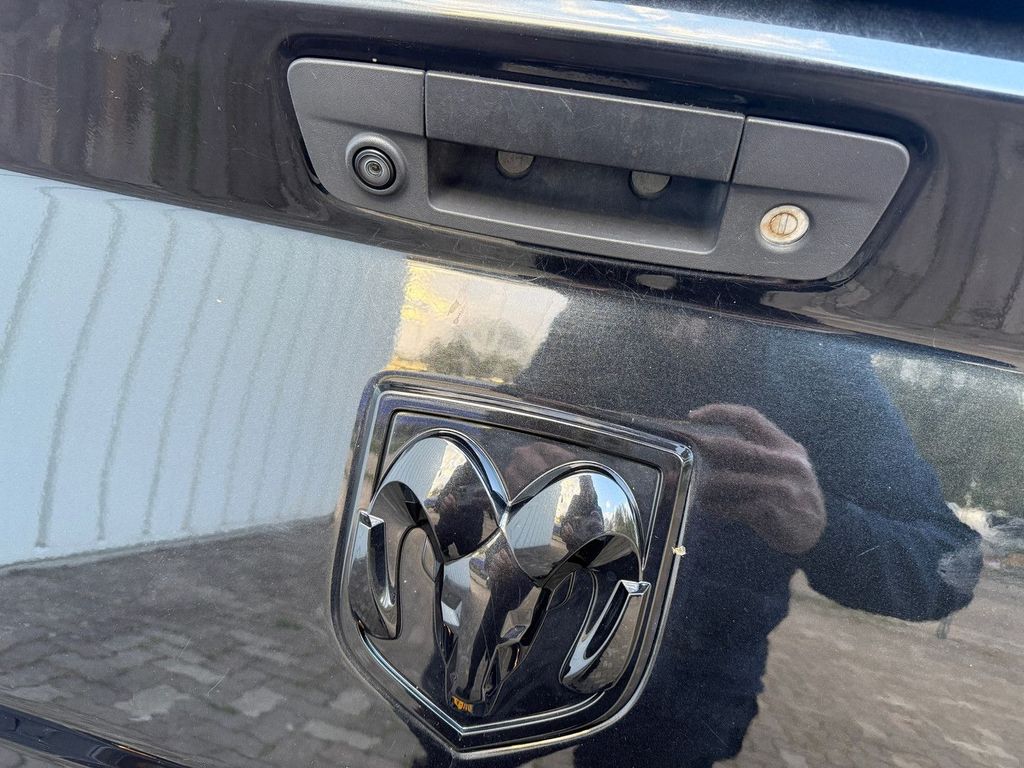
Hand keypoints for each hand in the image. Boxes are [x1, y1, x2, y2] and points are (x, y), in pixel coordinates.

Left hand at [688, 404, 825, 554]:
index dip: (719, 412)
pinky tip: (707, 507)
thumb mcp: (780, 467)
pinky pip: (735, 507)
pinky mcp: (775, 513)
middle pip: (737, 448)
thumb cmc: (790, 495)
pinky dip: (717, 507)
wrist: (817, 533)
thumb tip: (704, 443)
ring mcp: (782, 488)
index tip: (693, 415)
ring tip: (690, 486)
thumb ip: (752, 453)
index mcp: (786, 445)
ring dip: (706, 484)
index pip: (750, 417)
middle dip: (705, 448)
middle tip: (682, 451)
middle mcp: (787, 463)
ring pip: (731, 480)